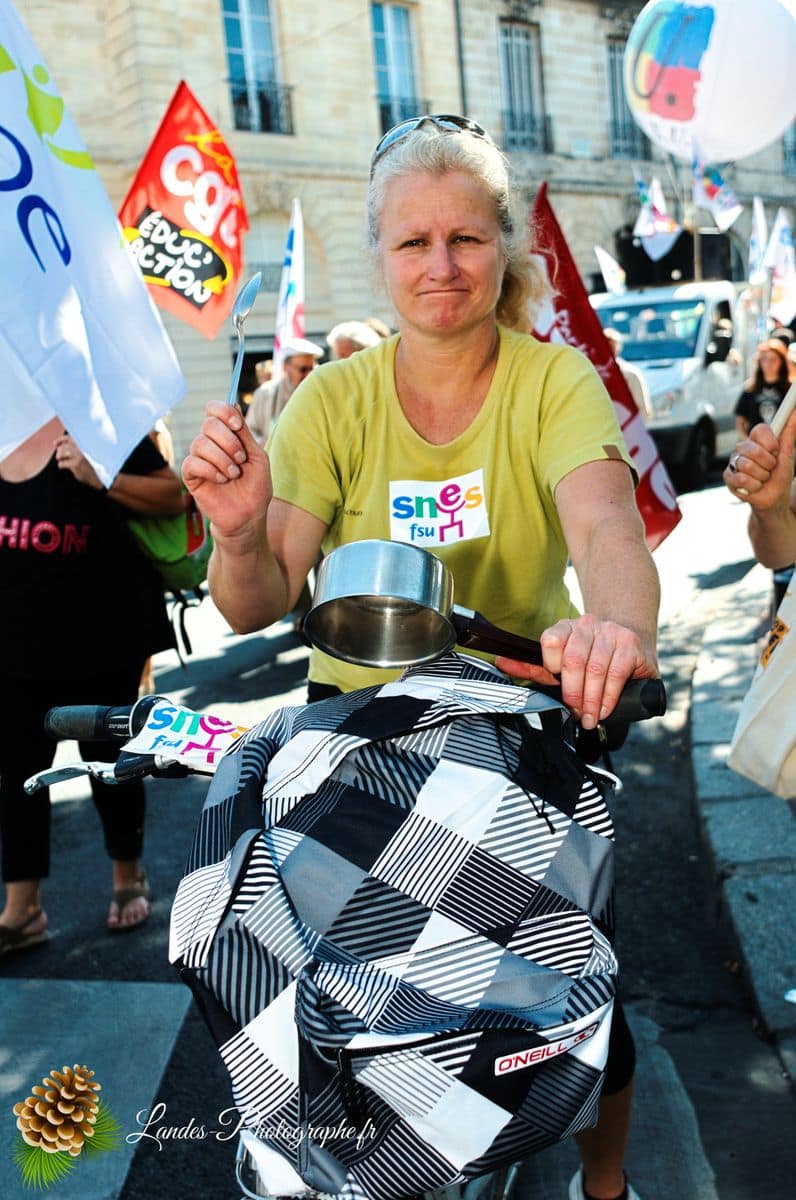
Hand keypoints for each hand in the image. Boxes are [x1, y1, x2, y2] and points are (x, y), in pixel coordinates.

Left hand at [54, 434, 102, 488]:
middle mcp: (82, 448)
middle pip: (64, 446)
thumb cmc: (92, 466)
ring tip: (60, 460)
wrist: (99, 477)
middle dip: (59, 451)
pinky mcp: (76, 464)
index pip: (69, 438)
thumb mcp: (85, 454)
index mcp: (84, 445)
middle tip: (59, 456)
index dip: (61, 439)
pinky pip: (62, 463)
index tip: (55, 443)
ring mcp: (79, 456)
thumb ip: (75, 448)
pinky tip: (64, 467)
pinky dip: (61, 465)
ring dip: (59, 457)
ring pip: (61, 452)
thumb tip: (59, 446)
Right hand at [182, 402, 272, 540]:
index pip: (214, 409)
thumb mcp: (257, 456)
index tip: (237, 425)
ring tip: (234, 474)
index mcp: (226, 435)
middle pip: (208, 423)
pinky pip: (192, 462)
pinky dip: (210, 469)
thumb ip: (244, 433)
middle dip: (229, 441)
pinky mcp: (191, 476)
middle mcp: (210, 443)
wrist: (249, 515)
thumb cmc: (255, 486)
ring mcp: (199, 458)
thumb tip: (234, 403)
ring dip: (222, 458)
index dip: (224, 412)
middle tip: (241, 459)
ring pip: (200, 443)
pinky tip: (222, 480)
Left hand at [495, 614, 658, 728]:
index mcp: (565, 627)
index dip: (551, 666)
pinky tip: (604, 709)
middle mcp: (587, 625)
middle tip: (574, 713)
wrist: (630, 644)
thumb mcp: (559, 662)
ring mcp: (611, 632)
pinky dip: (609, 696)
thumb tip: (500, 662)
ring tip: (589, 718)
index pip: (551, 640)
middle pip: (573, 659)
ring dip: (591, 700)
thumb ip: (532, 665)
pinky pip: (616, 672)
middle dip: (572, 692)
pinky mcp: (630, 644)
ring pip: (595, 669)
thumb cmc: (589, 658)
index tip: (555, 685)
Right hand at [723, 411, 795, 510]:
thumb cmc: (779, 477)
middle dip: (768, 464)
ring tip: (762, 479)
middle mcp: (743, 448)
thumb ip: (789, 434)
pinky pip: (741, 478)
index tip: (775, 451)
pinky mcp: (728, 477)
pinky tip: (754, 487)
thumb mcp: (787, 455)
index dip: (770, 442)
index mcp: (757, 440)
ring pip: (748, 466)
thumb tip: (795, 413)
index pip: (760, 429)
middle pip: (754, 450)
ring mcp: (734, 462)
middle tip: (770, 469)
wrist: (774, 500)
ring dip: (761, 477)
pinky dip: (753, 486)